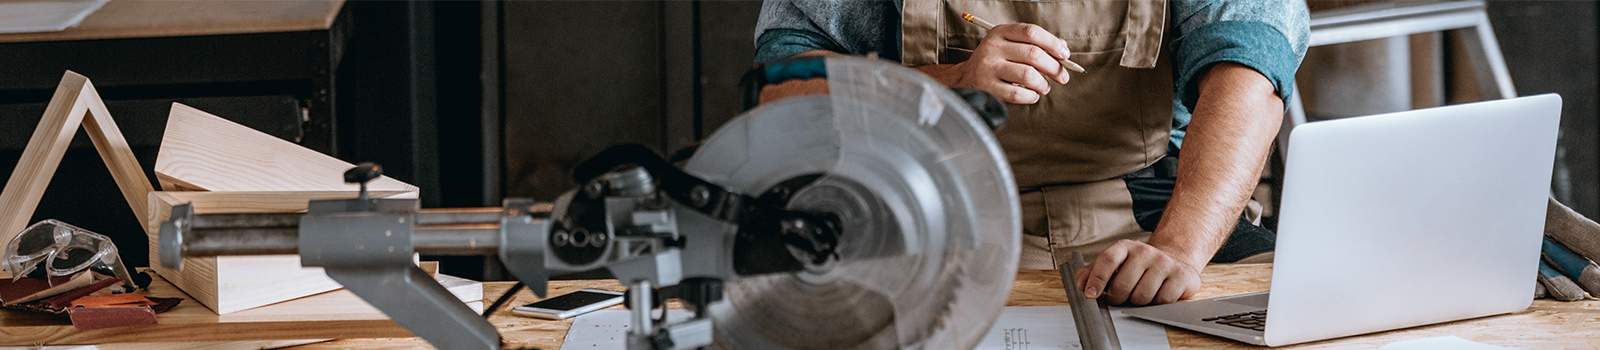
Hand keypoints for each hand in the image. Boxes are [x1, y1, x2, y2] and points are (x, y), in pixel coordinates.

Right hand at [947, 24, 1072, 103]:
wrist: (963, 78)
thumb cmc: (993, 61)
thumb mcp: (1008, 45)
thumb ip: (1034, 44)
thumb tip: (1062, 49)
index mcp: (1000, 32)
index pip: (1032, 32)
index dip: (1053, 43)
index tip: (1064, 55)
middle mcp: (992, 47)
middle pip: (1034, 54)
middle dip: (1054, 67)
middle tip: (1062, 76)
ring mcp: (988, 68)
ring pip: (1028, 75)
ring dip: (1043, 84)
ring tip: (1044, 87)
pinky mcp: (987, 88)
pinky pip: (1018, 95)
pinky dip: (1032, 97)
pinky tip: (1032, 95)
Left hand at [1074, 239, 1201, 304]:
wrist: (1173, 261)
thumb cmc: (1138, 266)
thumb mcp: (1114, 264)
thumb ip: (1092, 272)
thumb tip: (1080, 284)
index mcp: (1125, 247)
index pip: (1107, 260)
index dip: (1096, 279)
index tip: (1090, 295)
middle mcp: (1145, 252)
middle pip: (1123, 285)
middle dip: (1118, 298)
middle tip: (1120, 298)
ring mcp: (1164, 263)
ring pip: (1142, 296)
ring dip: (1137, 302)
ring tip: (1140, 294)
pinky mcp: (1181, 276)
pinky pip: (1162, 300)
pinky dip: (1156, 304)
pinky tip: (1157, 295)